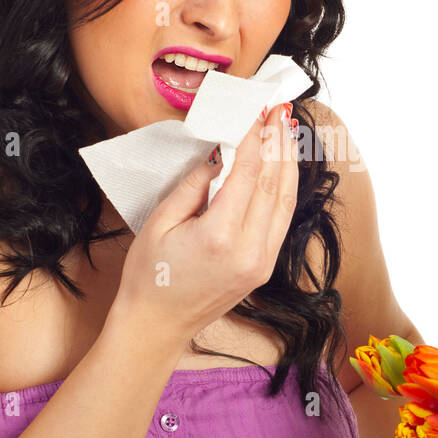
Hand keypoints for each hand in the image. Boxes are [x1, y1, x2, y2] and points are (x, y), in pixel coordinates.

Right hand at [113, 103, 299, 346]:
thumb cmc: (149, 277)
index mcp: (220, 237)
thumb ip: (193, 185)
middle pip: (275, 184)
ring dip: (288, 162)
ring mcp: (262, 262)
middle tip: (278, 110)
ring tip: (285, 130)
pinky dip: (285, 189)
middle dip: (278, 142)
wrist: (157, 326)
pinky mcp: (264, 268)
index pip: (249, 174)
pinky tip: (282, 167)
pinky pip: (282, 220)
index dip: (254, 139)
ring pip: (287, 202)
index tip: (254, 113)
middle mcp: (250, 250)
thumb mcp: (160, 223)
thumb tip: (219, 155)